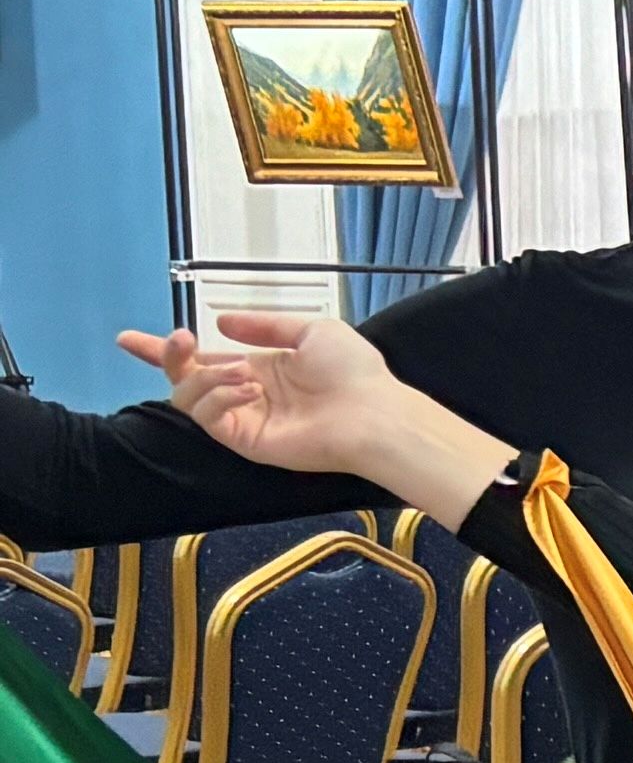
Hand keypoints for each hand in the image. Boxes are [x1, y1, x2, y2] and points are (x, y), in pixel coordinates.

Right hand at [125, 304, 474, 504]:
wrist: (374, 412)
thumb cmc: (354, 372)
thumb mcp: (311, 330)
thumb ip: (264, 325)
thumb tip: (220, 322)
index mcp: (260, 367)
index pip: (203, 359)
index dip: (165, 350)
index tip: (128, 339)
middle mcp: (245, 393)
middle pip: (183, 379)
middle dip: (170, 357)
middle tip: (180, 341)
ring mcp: (242, 418)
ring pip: (187, 397)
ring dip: (206, 376)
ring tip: (244, 371)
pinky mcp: (243, 439)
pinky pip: (207, 416)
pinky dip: (218, 395)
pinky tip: (248, 386)